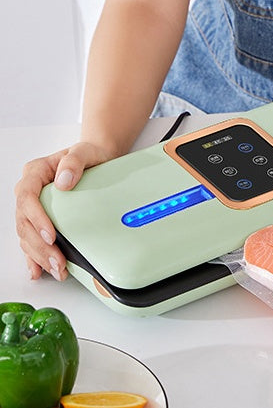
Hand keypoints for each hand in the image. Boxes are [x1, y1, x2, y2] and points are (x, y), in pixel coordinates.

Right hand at [15, 142, 113, 281]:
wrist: (97, 159)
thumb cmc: (89, 155)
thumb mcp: (85, 151)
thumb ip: (74, 162)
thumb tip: (63, 182)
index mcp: (35, 172)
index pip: (27, 197)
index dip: (36, 218)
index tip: (51, 235)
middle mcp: (29, 190)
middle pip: (25, 222)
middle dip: (39, 245)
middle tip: (57, 260)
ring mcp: (33, 206)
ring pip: (26, 235)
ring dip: (39, 255)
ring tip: (56, 269)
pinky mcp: (40, 219)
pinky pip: (31, 240)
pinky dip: (35, 256)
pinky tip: (39, 270)